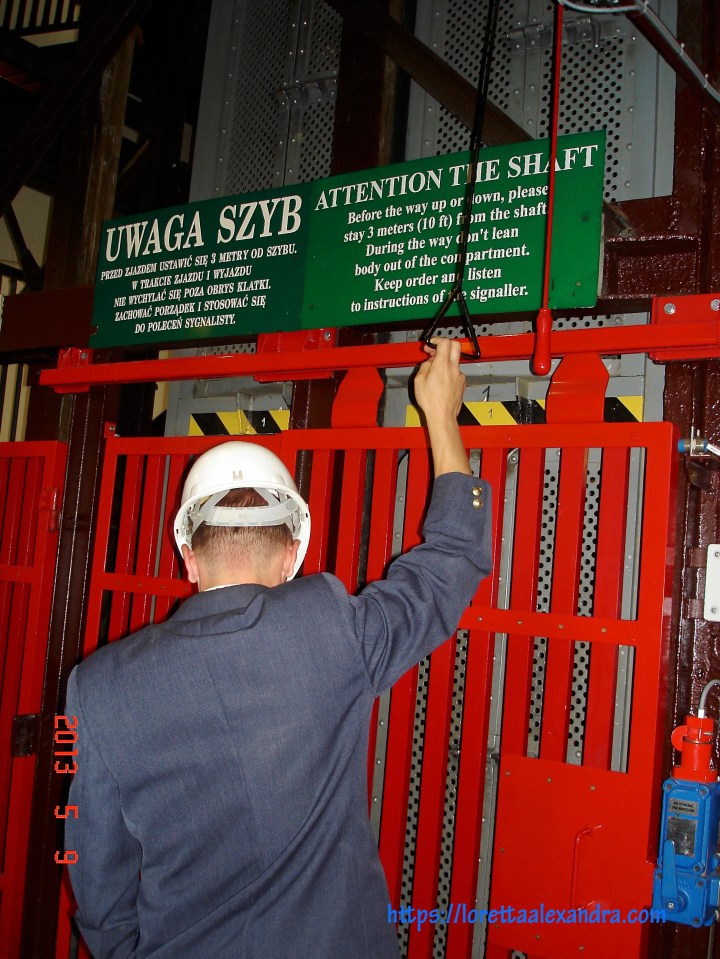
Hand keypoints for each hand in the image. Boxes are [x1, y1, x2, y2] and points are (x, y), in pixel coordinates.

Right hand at [413, 337, 470, 476]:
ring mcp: (460, 376)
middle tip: (435, 351)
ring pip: (455, 360)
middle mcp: (454, 368)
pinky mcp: (462, 383)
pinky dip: (449, 372)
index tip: (431, 344)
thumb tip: (429, 362)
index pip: (445, 342)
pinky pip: (456, 372)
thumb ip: (425, 366)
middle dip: (445, 345)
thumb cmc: (430, 401)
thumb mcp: (419, 381)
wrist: (442, 415)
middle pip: (456, 346)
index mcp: (442, 365)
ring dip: (446, 361)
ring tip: (434, 372)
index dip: (437, 340)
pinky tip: (441, 382)